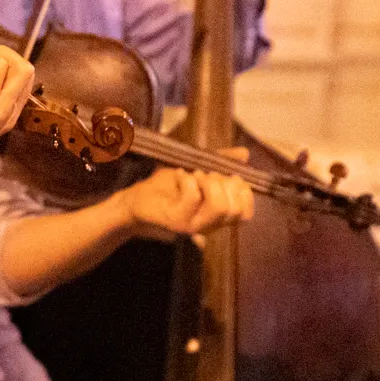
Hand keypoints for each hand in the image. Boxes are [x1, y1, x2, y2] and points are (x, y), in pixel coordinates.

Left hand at [113, 166, 253, 237]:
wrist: (135, 202)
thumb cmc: (166, 187)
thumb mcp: (198, 171)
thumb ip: (221, 163)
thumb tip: (245, 155)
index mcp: (217, 217)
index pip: (245, 214)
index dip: (243, 192)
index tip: (228, 176)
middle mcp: (208, 225)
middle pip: (235, 209)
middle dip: (225, 183)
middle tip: (206, 173)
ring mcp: (192, 225)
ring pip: (219, 206)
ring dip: (209, 182)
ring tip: (193, 174)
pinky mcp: (176, 220)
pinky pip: (193, 197)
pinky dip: (187, 179)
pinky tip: (179, 176)